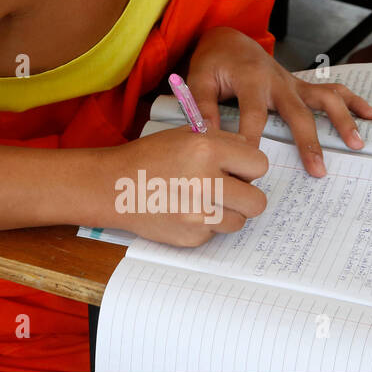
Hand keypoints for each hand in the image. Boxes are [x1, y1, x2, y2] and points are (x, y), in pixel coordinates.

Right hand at [96, 126, 269, 246]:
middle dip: (244, 196)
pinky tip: (183, 211)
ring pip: (239, 221)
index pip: (259, 165)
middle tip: (226, 190)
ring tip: (201, 201)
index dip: (248, 168)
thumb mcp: (183, 135)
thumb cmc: (147, 158)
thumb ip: (221, 141)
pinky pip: (215, 234)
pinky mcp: (191, 236)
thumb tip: (250, 153)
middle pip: (257, 201)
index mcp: (206, 150)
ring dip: (226, 213)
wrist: (112, 186)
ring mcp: (198, 214)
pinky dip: (204, 225)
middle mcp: (205, 182)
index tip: (237, 170)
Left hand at [186, 28, 371, 176]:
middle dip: (309, 141)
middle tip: (318, 170)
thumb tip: (206, 135)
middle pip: (298, 112)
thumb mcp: (199, 78)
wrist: (229, 39)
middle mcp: (278, 80)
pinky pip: (332, 91)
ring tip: (357, 144)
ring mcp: (293, 83)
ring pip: (325, 99)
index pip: (254, 113)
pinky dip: (353, 101)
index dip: (252, 137)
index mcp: (251, 79)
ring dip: (342, 120)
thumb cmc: (213, 61)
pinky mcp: (301, 86)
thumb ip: (202, 106)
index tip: (253, 160)